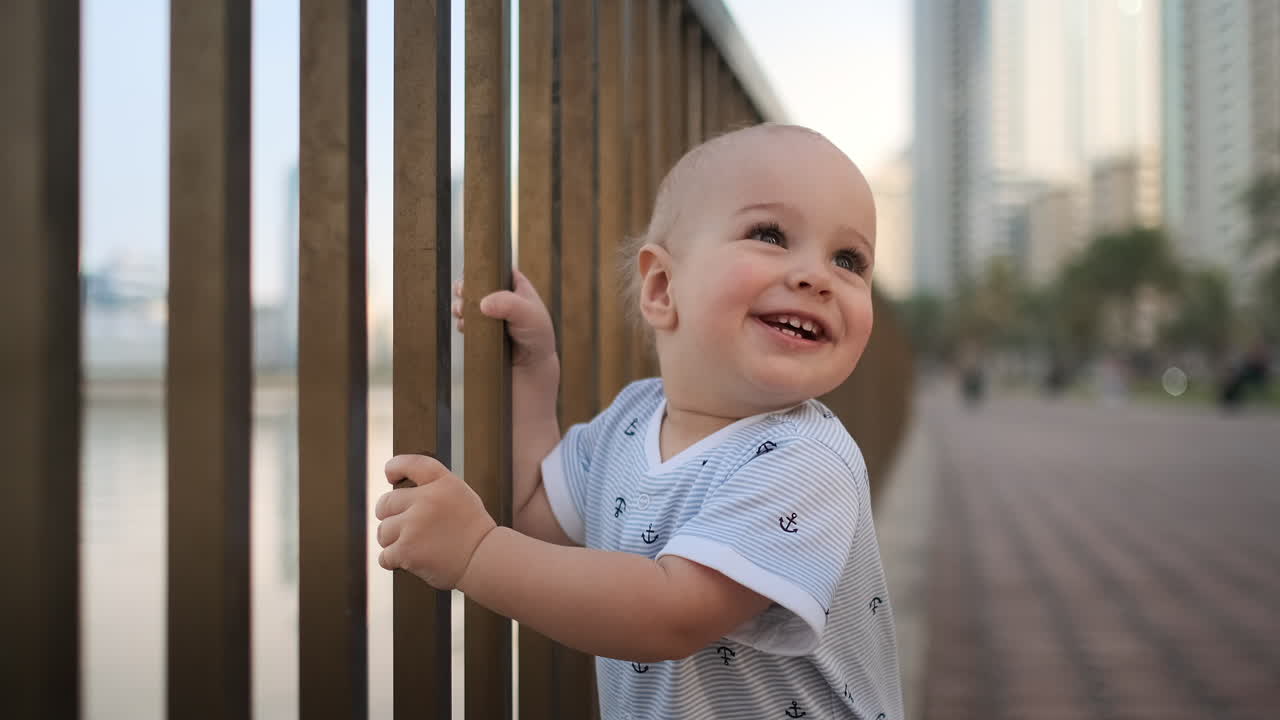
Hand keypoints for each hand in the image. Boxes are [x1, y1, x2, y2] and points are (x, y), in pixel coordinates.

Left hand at [374, 454, 496, 589]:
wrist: (484, 560)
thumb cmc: (473, 532)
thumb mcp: (461, 496)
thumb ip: (433, 489)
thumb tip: (399, 490)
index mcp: (443, 483)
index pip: (411, 464)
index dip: (395, 467)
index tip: (390, 474)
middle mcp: (426, 500)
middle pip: (385, 503)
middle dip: (389, 515)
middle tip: (403, 526)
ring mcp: (413, 525)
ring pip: (383, 531)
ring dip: (392, 541)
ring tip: (413, 546)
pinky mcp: (406, 550)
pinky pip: (385, 555)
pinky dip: (394, 561)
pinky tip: (410, 560)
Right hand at [453, 269, 556, 368]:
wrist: (531, 372)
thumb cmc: (537, 339)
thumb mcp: (529, 316)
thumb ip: (509, 305)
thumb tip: (483, 302)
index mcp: (517, 287)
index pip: (497, 269)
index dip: (482, 269)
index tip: (471, 275)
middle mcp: (503, 300)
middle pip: (477, 285)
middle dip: (466, 287)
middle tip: (461, 292)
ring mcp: (491, 317)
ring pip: (468, 304)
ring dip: (461, 305)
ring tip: (461, 311)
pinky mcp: (482, 333)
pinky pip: (466, 324)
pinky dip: (462, 323)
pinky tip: (465, 326)